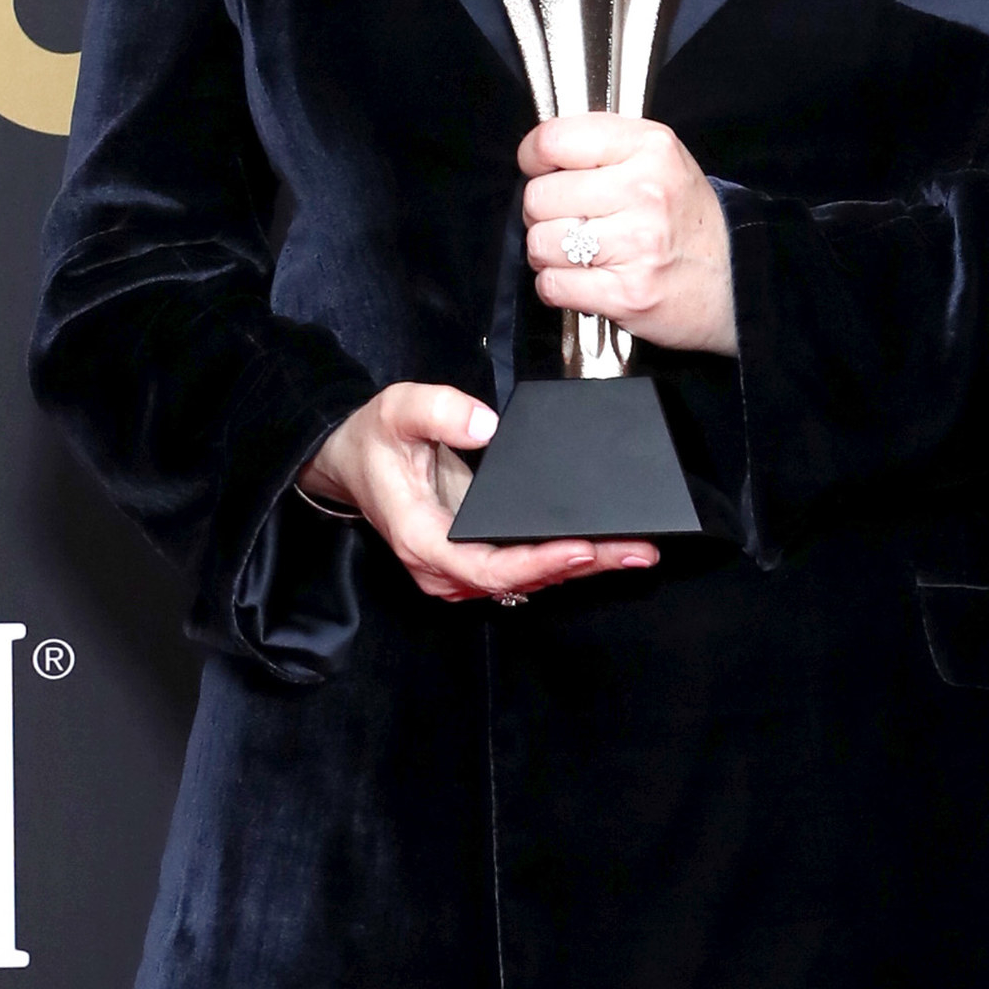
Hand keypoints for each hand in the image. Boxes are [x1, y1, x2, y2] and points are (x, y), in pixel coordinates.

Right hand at [300, 383, 660, 604]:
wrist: (351, 461)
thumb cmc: (375, 439)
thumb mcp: (397, 409)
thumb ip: (438, 411)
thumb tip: (485, 425)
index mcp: (420, 538)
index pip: (485, 566)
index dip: (536, 562)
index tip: (582, 547)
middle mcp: (441, 567)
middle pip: (518, 579)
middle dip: (581, 566)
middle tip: (637, 551)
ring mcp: (458, 570)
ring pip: (527, 580)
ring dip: (583, 568)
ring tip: (637, 551)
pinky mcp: (474, 561)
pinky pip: (524, 569)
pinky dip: (566, 562)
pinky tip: (607, 549)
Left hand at [521, 114, 737, 356]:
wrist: (737, 280)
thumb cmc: (688, 221)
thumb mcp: (660, 160)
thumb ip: (604, 146)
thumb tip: (539, 153)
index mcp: (649, 148)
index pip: (554, 140)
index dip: (535, 157)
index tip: (542, 169)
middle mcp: (644, 192)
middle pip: (539, 196)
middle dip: (543, 213)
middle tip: (571, 221)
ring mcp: (636, 245)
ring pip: (540, 243)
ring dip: (549, 254)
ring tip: (579, 254)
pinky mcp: (626, 293)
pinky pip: (552, 285)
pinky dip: (557, 286)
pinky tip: (583, 280)